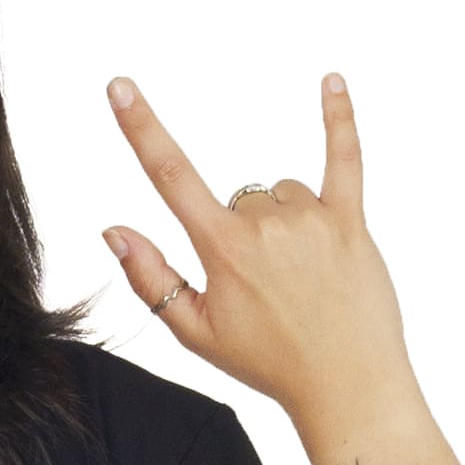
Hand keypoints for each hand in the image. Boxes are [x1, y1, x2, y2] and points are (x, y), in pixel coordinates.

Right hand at [102, 73, 419, 436]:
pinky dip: (338, 118)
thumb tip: (114, 231)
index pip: (170, 175)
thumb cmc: (269, 362)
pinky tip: (331, 79)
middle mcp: (265, 223)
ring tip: (300, 276)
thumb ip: (150, 278)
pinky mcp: (350, 219)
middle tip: (266, 289)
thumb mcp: (195, 331)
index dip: (142, 127)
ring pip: (279, 192)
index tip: (121, 87)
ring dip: (281, 221)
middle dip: (241, 233)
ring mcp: (311, 218)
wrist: (346, 384)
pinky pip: (345, 157)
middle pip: (238, 199)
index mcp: (223, 249)